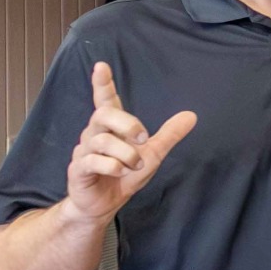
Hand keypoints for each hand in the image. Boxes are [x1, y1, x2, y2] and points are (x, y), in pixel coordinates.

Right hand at [64, 62, 196, 221]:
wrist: (105, 203)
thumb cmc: (125, 174)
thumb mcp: (153, 153)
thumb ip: (168, 134)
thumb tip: (191, 115)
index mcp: (111, 127)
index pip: (105, 100)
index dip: (102, 84)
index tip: (101, 66)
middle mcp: (94, 134)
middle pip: (103, 114)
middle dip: (127, 123)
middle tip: (143, 138)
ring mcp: (84, 151)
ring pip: (102, 140)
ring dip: (126, 154)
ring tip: (135, 165)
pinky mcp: (78, 169)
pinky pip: (92, 161)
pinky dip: (112, 166)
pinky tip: (121, 172)